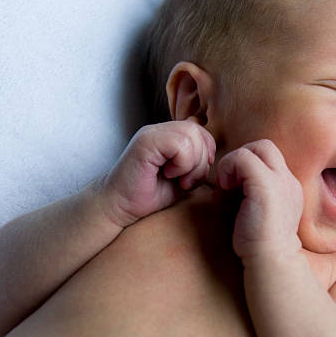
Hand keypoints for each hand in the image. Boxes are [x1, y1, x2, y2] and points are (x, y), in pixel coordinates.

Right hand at [100, 119, 215, 226]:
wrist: (119, 206)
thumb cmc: (150, 194)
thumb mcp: (182, 176)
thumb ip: (196, 162)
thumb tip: (216, 156)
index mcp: (168, 135)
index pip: (201, 131)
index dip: (206, 153)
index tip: (195, 175)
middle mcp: (159, 129)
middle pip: (198, 131)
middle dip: (201, 161)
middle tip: (187, 181)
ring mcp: (151, 133)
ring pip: (191, 136)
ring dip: (192, 164)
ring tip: (178, 179)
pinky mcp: (145, 142)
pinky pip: (179, 144)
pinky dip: (182, 164)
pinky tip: (169, 175)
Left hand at [217, 139, 303, 259]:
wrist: (271, 264)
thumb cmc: (257, 246)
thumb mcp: (257, 214)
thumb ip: (250, 196)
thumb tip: (227, 183)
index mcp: (288, 188)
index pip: (269, 158)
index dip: (246, 166)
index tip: (233, 188)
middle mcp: (289, 180)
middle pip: (265, 146)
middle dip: (242, 157)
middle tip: (229, 182)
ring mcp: (281, 181)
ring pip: (256, 147)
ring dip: (234, 163)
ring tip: (226, 187)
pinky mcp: (266, 185)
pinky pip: (243, 158)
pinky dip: (228, 168)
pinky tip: (224, 189)